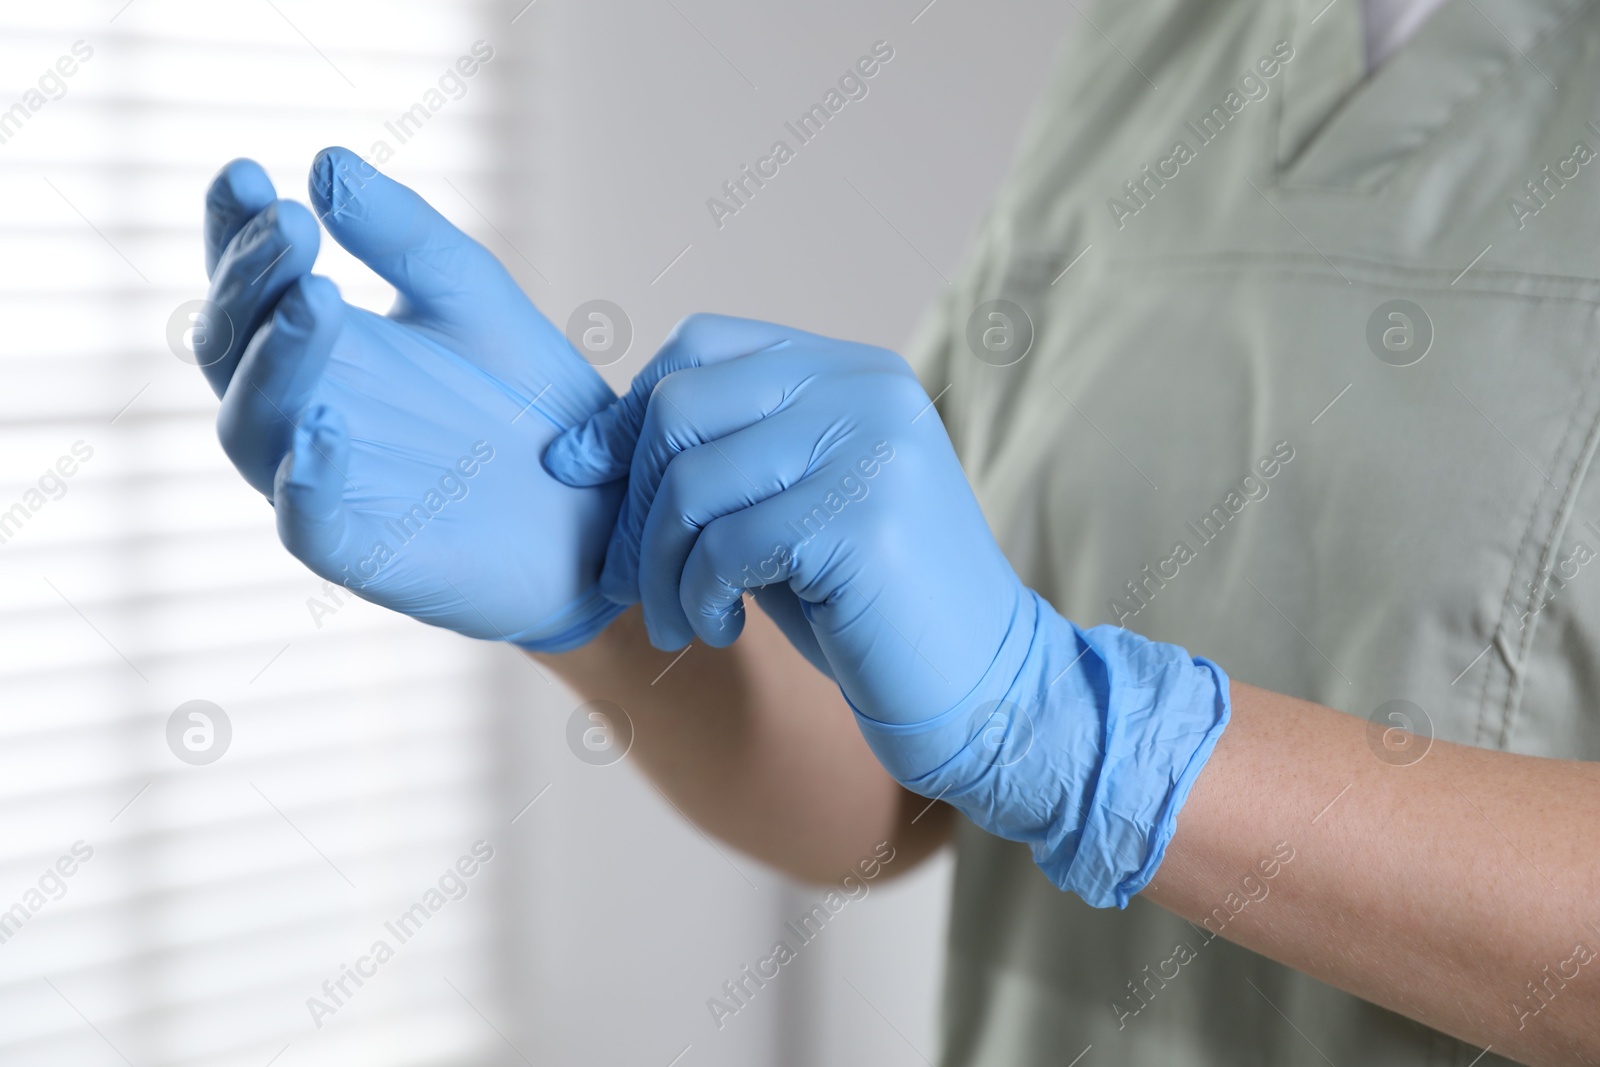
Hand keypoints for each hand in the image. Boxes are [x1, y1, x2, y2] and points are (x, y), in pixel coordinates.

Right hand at [197, 147, 622, 648]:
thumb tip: (326, 162)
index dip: (237, 228)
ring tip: (316, 297)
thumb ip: (407, 238)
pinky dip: (308, 480)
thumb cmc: (528, 405)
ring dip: (277, 360)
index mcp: (322, 347)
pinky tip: (326, 428)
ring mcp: (326, 486)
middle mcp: (303, 412)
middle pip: (234, 346)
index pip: (252, 282)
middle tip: (290, 226)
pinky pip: (311, 523)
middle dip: (252, 281)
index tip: (250, 173)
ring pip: (255, 426)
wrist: (605, 508)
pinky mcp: (364, 554)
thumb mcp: (474, 299)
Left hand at [546, 314, 1231, 905]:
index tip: (582, 469)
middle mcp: (867, 389)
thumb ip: (718, 461)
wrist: (982, 690)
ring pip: (693, 482)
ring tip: (679, 620)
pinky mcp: (864, 517)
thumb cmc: (869, 607)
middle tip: (630, 581)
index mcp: (852, 372)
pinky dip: (700, 596)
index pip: (702, 345)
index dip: (629, 410)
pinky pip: (726, 545)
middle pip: (682, 406)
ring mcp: (871, 447)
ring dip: (660, 565)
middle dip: (635, 504)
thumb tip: (586, 446)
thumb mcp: (786, 511)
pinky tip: (721, 629)